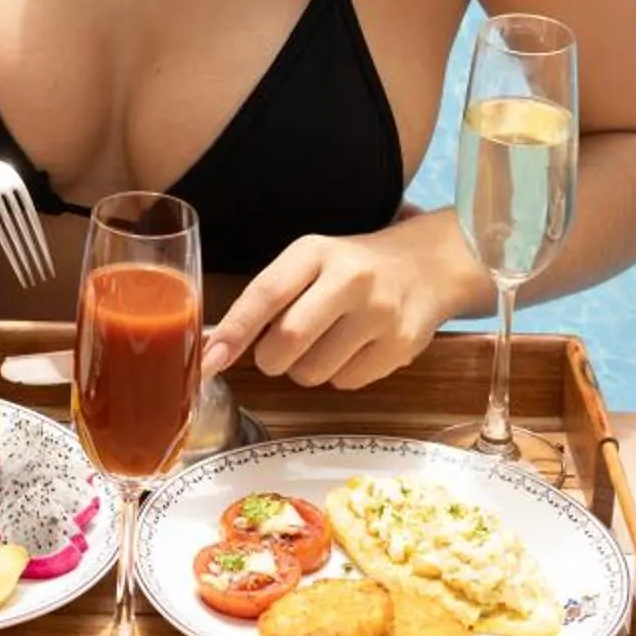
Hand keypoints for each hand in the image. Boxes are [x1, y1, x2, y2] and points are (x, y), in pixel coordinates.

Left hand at [201, 225, 453, 394]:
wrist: (424, 266)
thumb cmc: (349, 267)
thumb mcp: (309, 261)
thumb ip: (268, 296)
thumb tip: (214, 344)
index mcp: (316, 252)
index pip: (266, 293)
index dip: (235, 330)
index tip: (210, 359)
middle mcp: (350, 279)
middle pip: (289, 340)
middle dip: (269, 358)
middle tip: (274, 351)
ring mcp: (380, 314)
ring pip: (314, 371)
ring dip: (303, 370)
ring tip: (320, 344)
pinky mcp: (401, 346)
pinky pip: (347, 383)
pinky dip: (337, 375)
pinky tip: (351, 349)